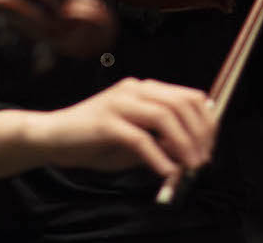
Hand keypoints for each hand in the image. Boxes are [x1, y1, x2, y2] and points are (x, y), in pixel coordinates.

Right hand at [29, 77, 216, 177]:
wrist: (52, 137)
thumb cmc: (94, 140)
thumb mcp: (135, 140)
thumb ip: (161, 141)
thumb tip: (191, 153)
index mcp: (143, 89)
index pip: (189, 96)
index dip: (206, 121)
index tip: (210, 146)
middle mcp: (134, 90)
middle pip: (181, 104)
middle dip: (199, 134)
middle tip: (203, 160)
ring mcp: (119, 103)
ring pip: (165, 117)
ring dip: (183, 145)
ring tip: (189, 167)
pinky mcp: (106, 122)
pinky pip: (140, 138)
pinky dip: (158, 157)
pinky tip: (166, 172)